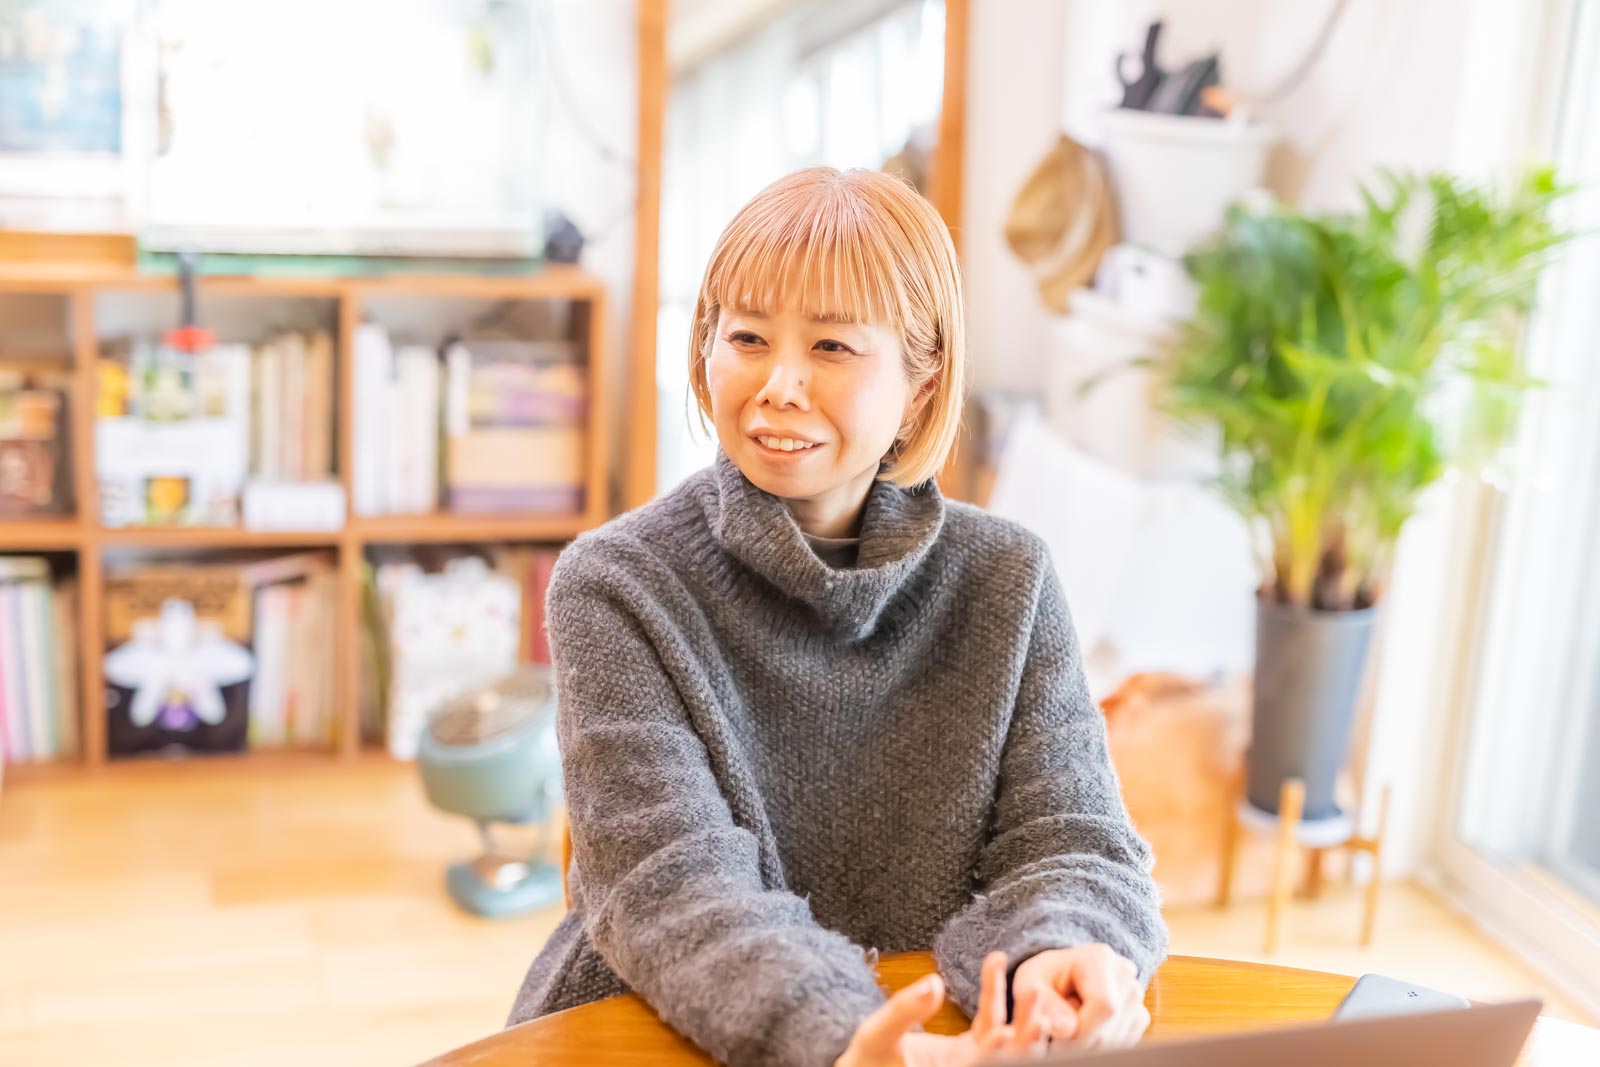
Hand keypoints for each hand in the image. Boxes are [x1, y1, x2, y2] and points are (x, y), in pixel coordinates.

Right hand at [837, 951, 1048, 1066]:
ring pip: (1005, 1039)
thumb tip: (933, 984)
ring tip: (1028, 983)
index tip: (1013, 1031)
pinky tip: (995, 961)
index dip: (999, 1054)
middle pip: (1007, 1060)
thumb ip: (903, 1012)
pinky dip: (993, 993)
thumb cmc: (863, 1063)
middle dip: (1026, 1035)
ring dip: (1020, 1013)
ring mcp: (973, 1063)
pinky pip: (989, 1019)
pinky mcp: (971, 1049)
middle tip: (1039, 1006)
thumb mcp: (876, 1037)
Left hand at [1009, 944, 1148, 1050]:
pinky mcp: (1139, 1013)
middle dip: (1082, 1043)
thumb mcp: (1031, 984)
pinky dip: (1103, 1044)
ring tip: (1070, 1028)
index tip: (1058, 1040)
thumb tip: (1065, 1029)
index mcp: (1099, 958)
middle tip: (1058, 1039)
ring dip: (1091, 1044)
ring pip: (1119, 1038)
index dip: (1082, 1032)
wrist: (1059, 976)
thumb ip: (1046, 1005)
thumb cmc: (1043, 979)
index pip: (1104, 1007)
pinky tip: (1086, 1029)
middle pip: (1111, 1027)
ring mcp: (1135, 994)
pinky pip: (1125, 1041)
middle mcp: (1124, 973)